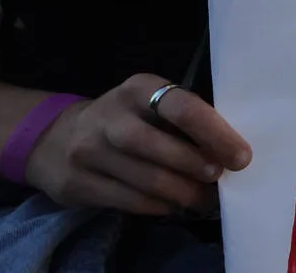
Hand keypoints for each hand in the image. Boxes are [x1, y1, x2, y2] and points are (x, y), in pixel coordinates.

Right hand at [24, 75, 251, 216]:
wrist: (55, 139)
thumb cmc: (124, 120)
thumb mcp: (149, 105)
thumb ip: (183, 119)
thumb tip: (230, 150)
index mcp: (137, 89)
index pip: (181, 107)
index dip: (215, 133)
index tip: (240, 156)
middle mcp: (109, 117)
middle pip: (159, 147)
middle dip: (197, 167)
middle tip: (221, 179)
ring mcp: (87, 151)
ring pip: (146, 180)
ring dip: (183, 193)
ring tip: (204, 198)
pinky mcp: (76, 184)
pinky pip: (128, 201)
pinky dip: (160, 206)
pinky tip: (174, 205)